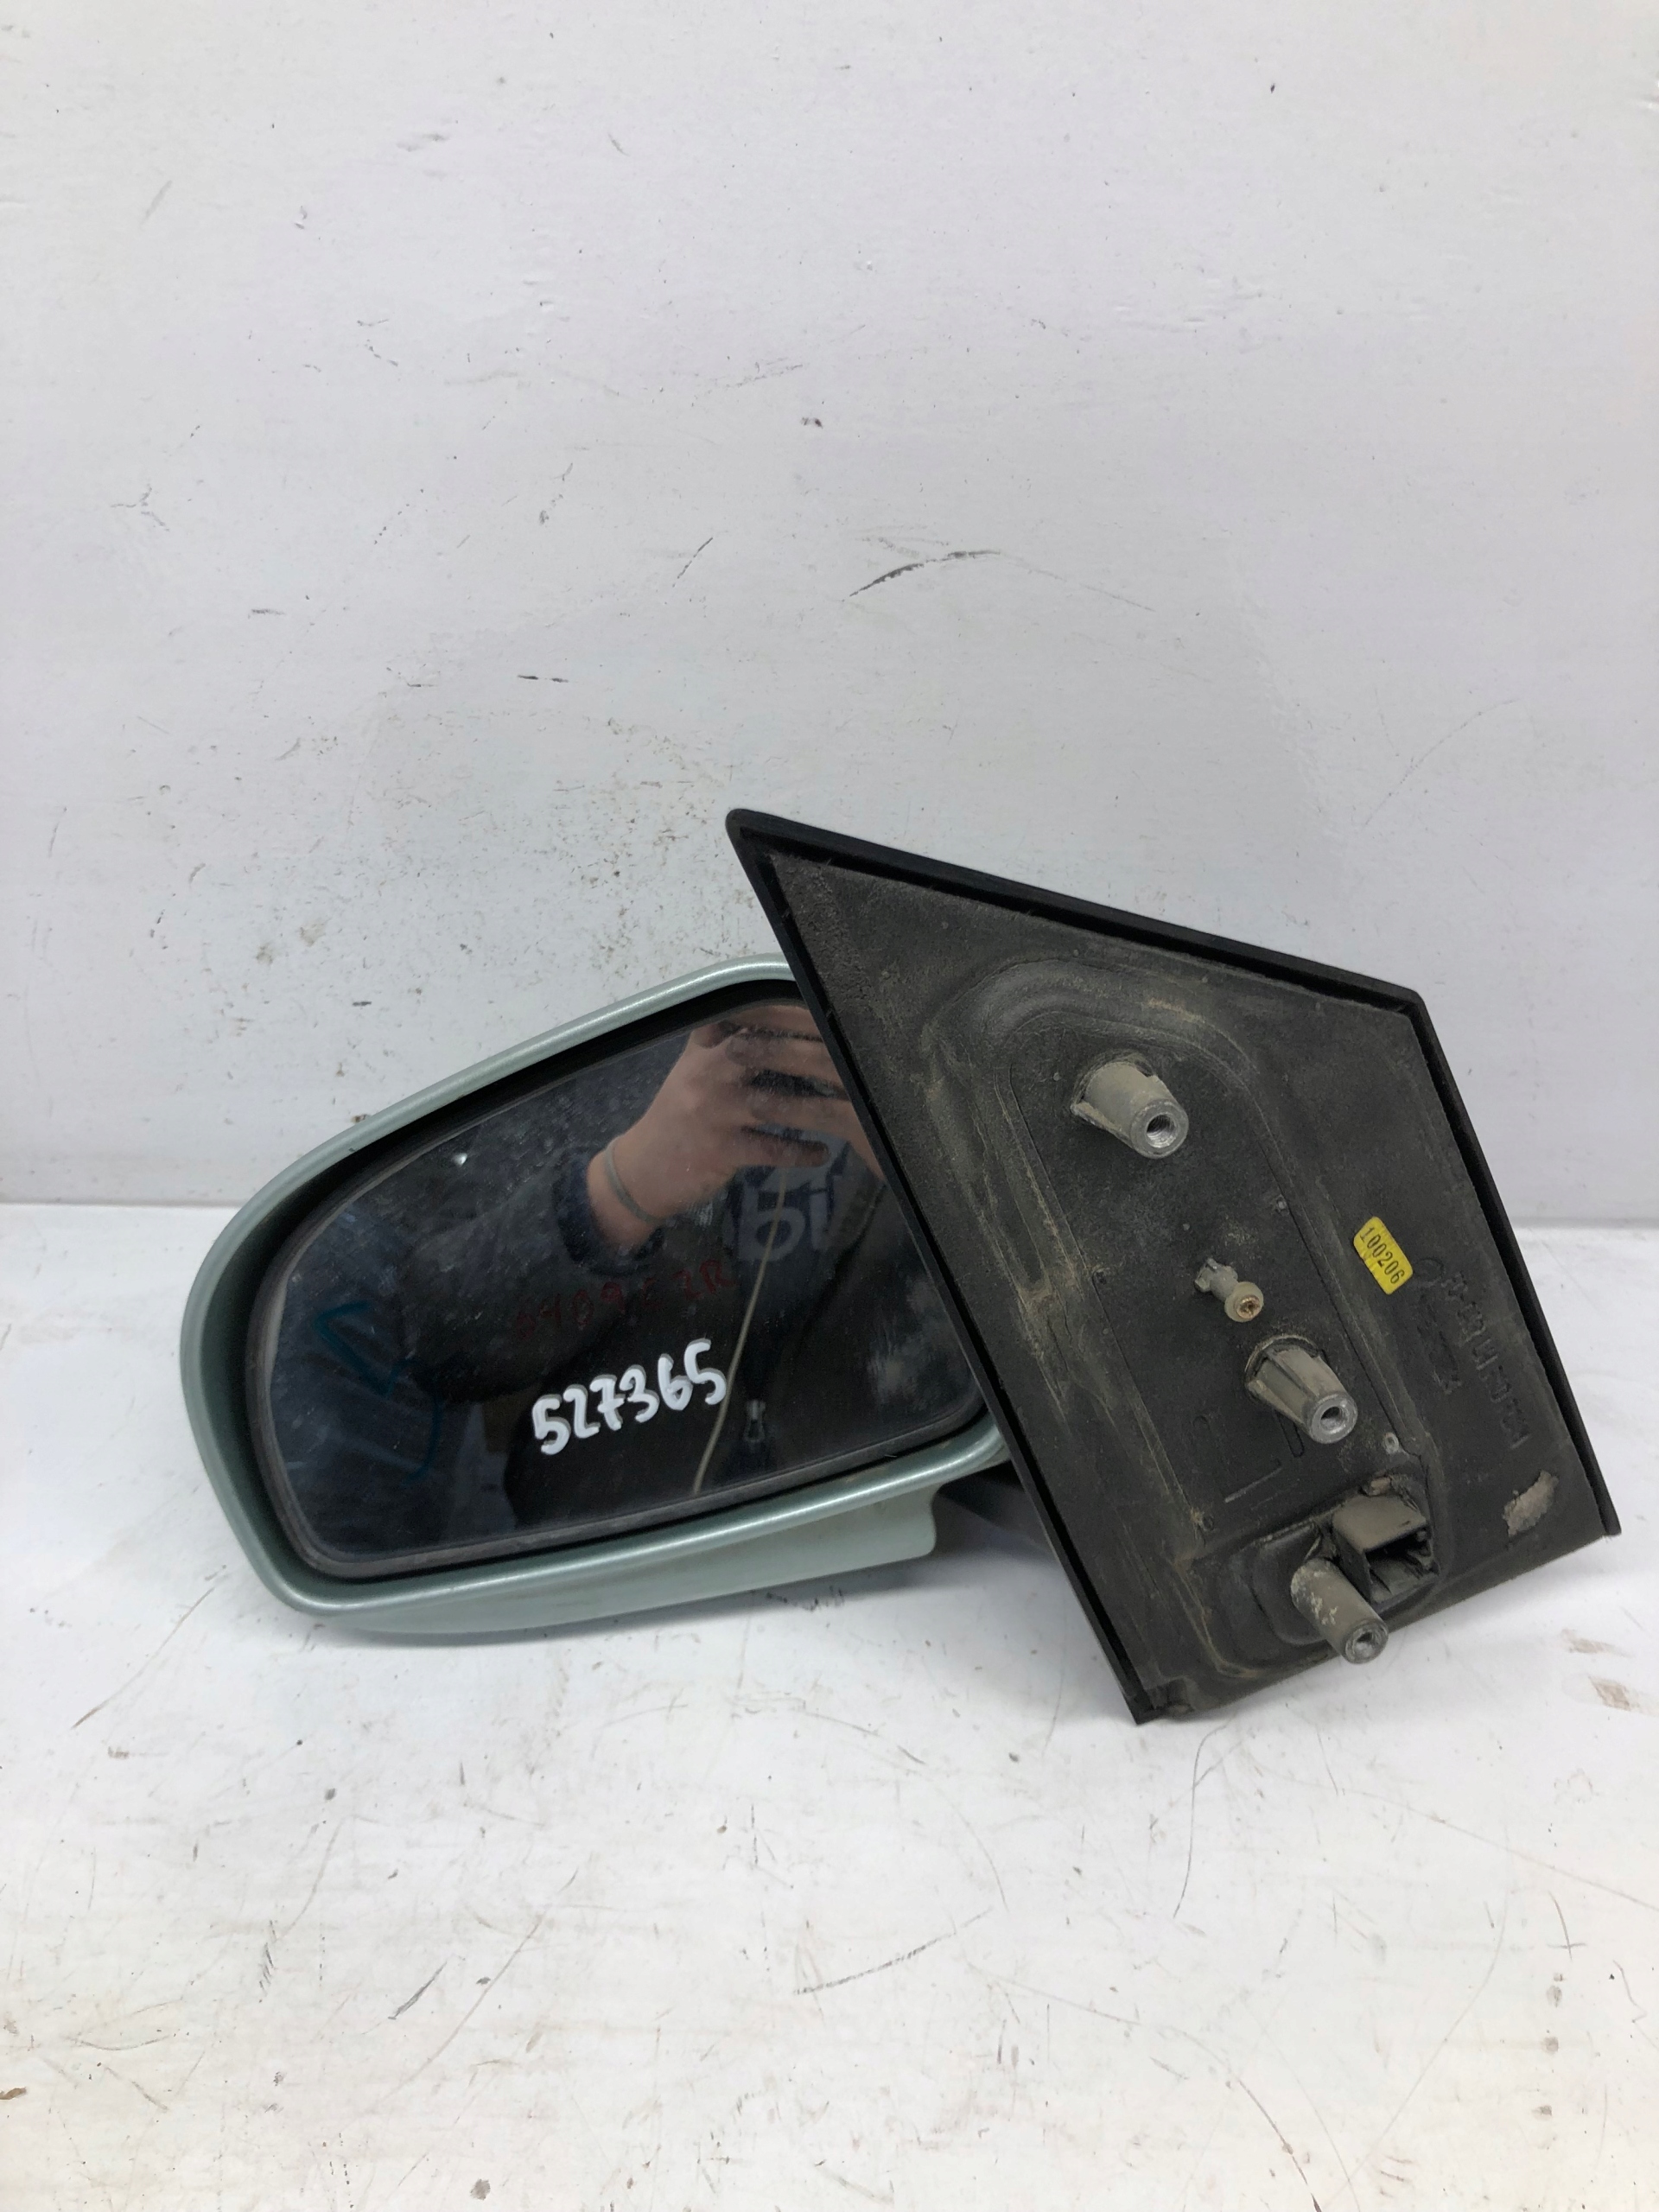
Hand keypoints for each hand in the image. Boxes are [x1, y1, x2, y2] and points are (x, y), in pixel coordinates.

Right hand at [586, 1004, 878, 1250]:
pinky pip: (772, 1149)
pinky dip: (801, 1152)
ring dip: (813, 1107)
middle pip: (762, 1052)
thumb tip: (771, 1019)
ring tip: (845, 1109)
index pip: (743, 1019)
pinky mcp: (723, 1150)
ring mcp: (716, 1113)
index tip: (818, 1011)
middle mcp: (708, 1076)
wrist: (642, 1170)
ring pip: (772, 1102)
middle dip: (805, 1054)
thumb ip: (724, 1044)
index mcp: (703, 1053)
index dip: (782, 1012)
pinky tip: (822, 1154)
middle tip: (844, 1058)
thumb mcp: (692, 1072)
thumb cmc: (677, 1118)